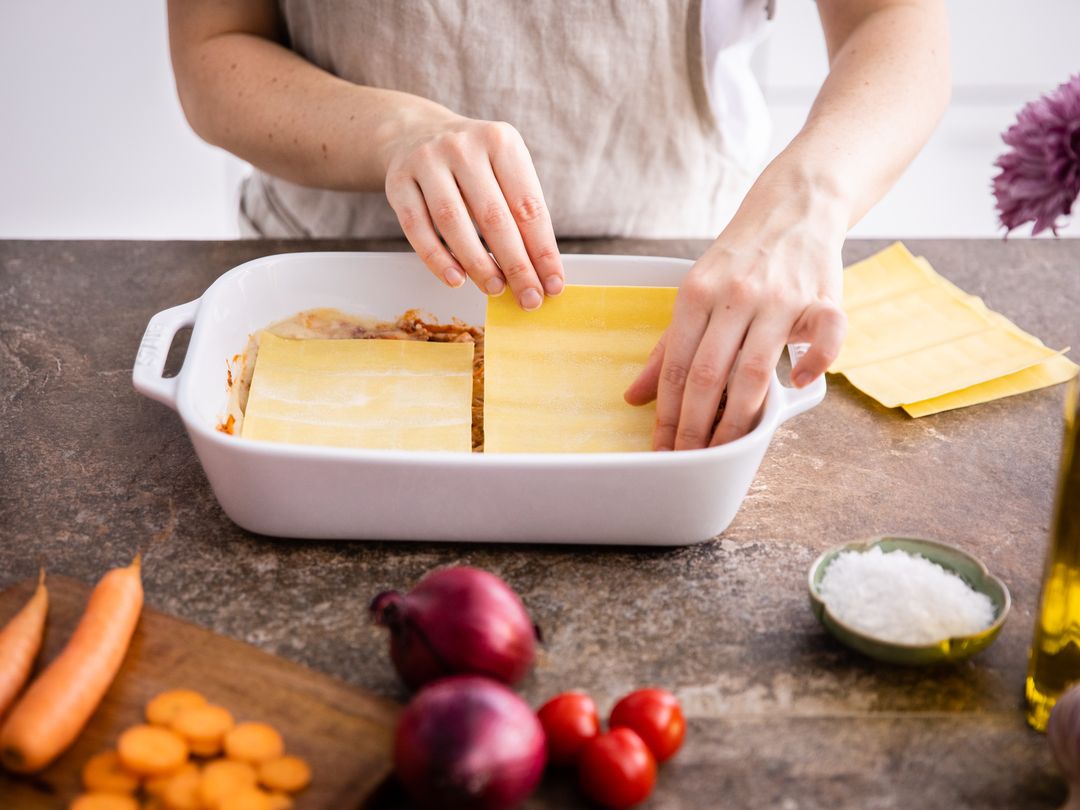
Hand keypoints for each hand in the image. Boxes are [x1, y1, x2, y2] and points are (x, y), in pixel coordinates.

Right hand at [382, 112, 563, 309]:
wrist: (414, 132)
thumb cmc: (472, 163)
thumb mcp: (503, 168)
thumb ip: (519, 212)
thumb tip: (539, 272)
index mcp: (501, 142)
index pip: (528, 205)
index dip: (542, 250)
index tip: (553, 284)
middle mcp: (463, 147)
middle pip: (494, 217)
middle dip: (516, 265)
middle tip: (529, 298)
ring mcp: (427, 162)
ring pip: (453, 223)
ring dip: (478, 264)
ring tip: (496, 290)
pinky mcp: (398, 182)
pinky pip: (418, 228)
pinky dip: (437, 259)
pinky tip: (456, 279)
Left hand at [624, 195, 846, 448]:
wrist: (793, 208)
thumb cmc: (738, 260)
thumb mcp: (695, 293)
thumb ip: (667, 347)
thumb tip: (634, 397)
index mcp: (695, 293)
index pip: (676, 367)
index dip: (668, 414)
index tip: (662, 448)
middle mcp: (736, 296)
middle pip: (709, 375)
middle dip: (695, 427)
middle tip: (689, 460)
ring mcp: (781, 298)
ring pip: (756, 370)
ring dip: (739, 419)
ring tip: (725, 449)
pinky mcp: (823, 298)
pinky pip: (825, 338)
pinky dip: (814, 364)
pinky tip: (797, 385)